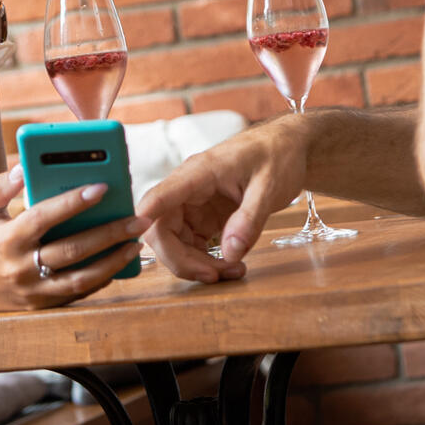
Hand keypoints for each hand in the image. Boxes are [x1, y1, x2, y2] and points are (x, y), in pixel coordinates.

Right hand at [0, 165, 147, 311]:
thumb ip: (1, 185)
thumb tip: (25, 166)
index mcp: (7, 238)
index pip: (44, 217)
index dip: (73, 202)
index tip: (103, 187)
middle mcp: (21, 267)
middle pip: (72, 250)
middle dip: (110, 233)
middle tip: (139, 219)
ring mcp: (32, 291)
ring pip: (81, 278)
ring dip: (113, 261)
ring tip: (135, 243)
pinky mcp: (40, 306)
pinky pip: (77, 294)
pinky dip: (101, 279)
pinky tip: (119, 262)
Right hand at [135, 117, 310, 281]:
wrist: (288, 149)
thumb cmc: (276, 156)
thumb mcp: (269, 187)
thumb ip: (249, 219)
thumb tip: (230, 254)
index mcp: (197, 173)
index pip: (159, 197)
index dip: (143, 221)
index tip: (136, 243)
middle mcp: (187, 190)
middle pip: (161, 231)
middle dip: (182, 260)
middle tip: (216, 275)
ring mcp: (193, 206)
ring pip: (174, 244)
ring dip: (196, 265)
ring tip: (233, 271)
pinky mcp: (203, 219)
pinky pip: (192, 247)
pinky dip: (206, 262)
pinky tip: (231, 265)